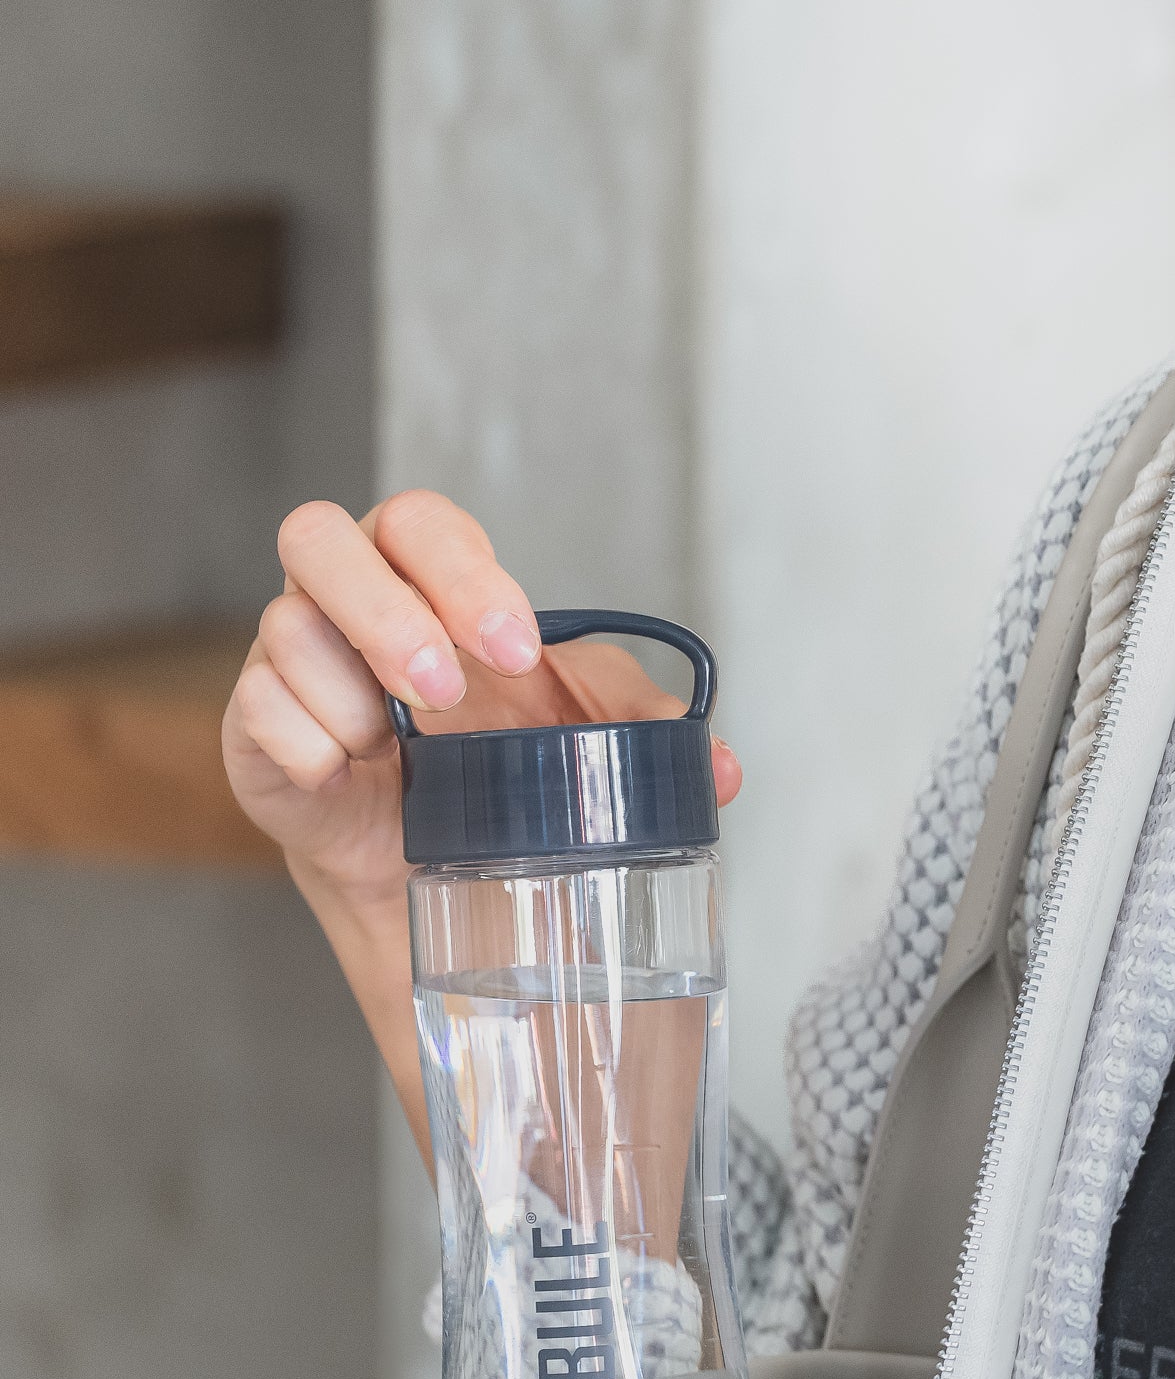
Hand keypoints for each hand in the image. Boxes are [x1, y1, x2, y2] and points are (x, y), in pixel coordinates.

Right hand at [224, 490, 745, 908]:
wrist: (427, 856)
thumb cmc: (500, 759)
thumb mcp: (585, 729)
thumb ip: (647, 727)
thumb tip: (718, 766)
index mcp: (424, 573)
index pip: (423, 522)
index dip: (464, 572)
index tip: (515, 647)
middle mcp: (343, 597)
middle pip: (318, 537)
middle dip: (387, 610)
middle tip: (447, 690)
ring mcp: (288, 659)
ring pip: (282, 626)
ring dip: (351, 693)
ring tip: (401, 747)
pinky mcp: (253, 731)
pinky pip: (255, 714)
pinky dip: (308, 745)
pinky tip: (351, 773)